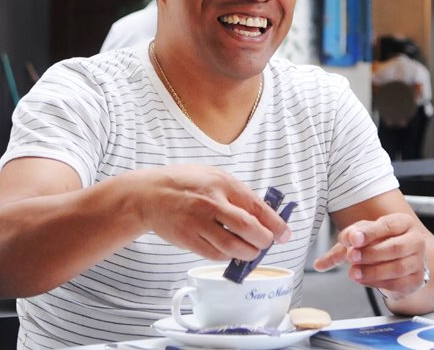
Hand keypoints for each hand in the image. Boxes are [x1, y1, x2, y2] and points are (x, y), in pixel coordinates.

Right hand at [135, 166, 290, 260]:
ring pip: (234, 247)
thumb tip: (264, 215)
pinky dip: (228, 256)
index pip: (257, 206)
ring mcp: (199, 223)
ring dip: (248, 253)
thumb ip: (237, 194)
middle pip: (249, 229)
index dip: (276, 224)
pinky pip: (216, 255)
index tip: (284, 234)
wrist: (149, 195)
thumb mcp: (214, 177)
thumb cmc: (185, 184)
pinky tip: (231, 251)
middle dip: (264, 241)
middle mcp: (212, 202)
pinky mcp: (189, 240)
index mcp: (222, 183)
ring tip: (251, 251)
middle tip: (267, 243)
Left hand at [312, 212, 428, 297]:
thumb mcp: (360, 239)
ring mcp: (418, 261)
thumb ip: (342, 247)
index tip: (353, 239)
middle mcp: (415, 240)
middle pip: (394, 247)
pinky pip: (399, 284)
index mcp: (402, 223)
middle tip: (350, 257)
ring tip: (353, 273)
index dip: (369, 233)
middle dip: (370, 254)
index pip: (387, 225)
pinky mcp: (416, 280)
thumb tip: (319, 264)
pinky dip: (378, 283)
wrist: (402, 259)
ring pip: (397, 267)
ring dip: (372, 271)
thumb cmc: (381, 243)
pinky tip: (363, 280)